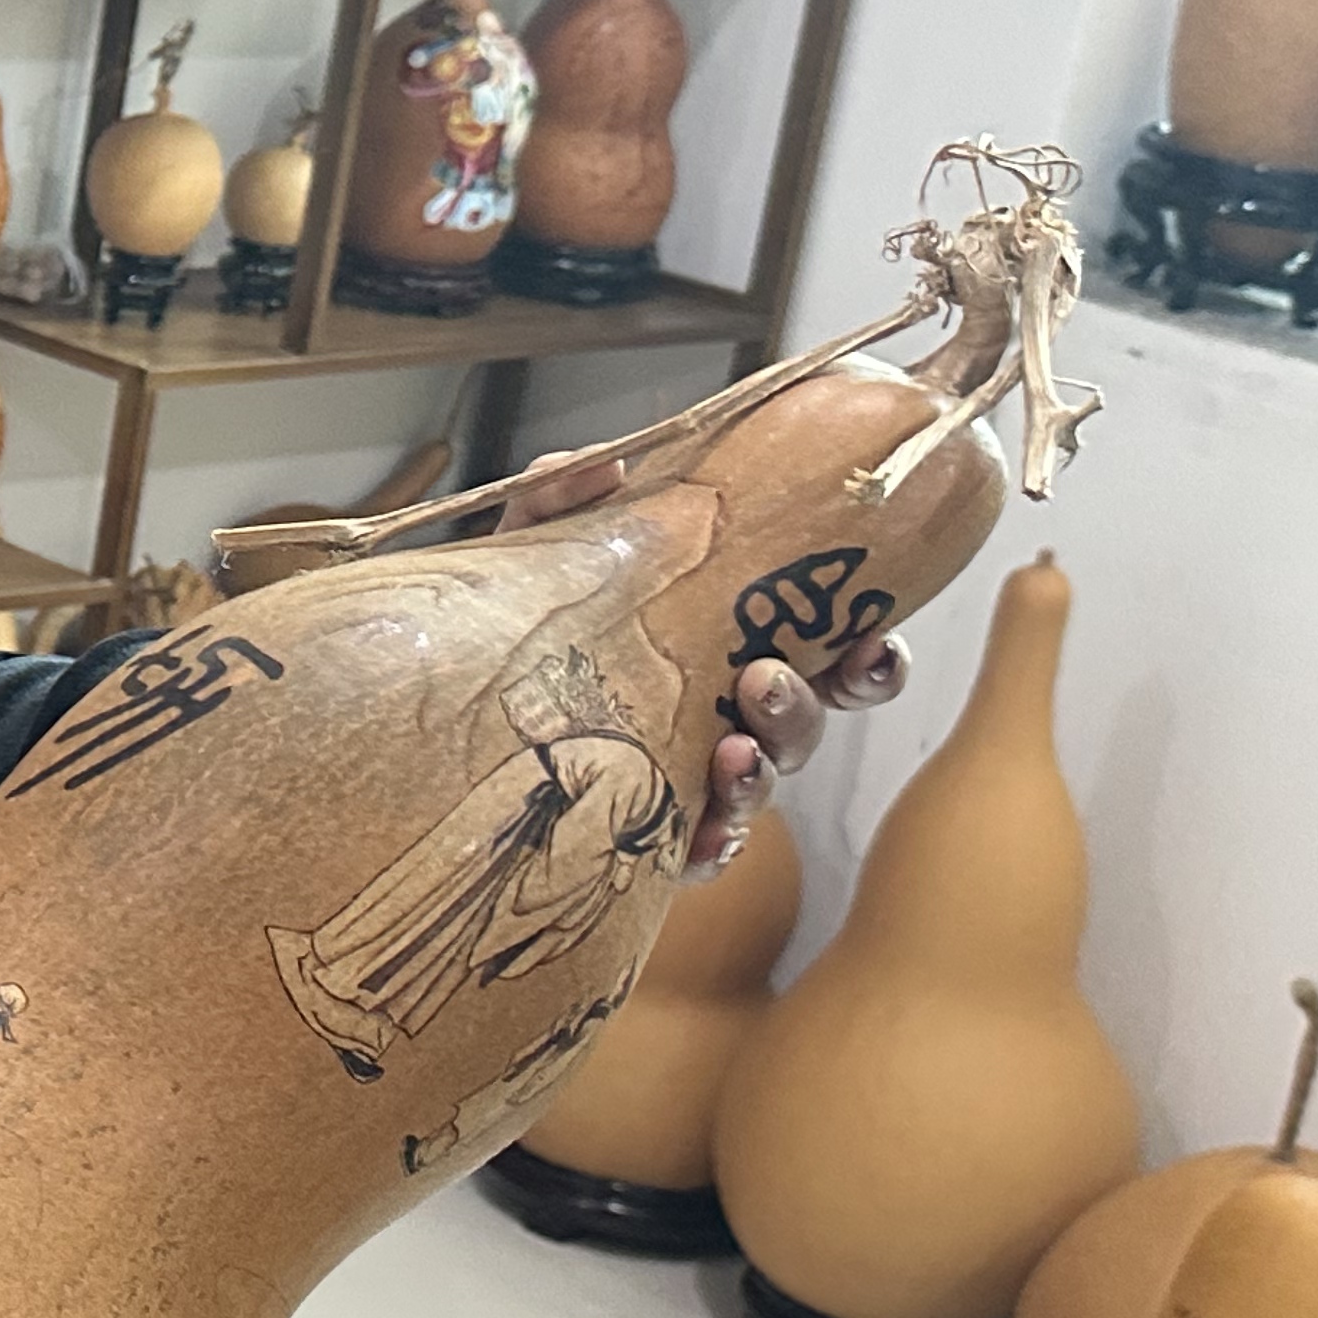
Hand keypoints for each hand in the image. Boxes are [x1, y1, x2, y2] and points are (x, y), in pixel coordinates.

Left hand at [498, 451, 909, 878]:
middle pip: (801, 724)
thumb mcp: (536, 548)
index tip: (872, 639)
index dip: (868, 658)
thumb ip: (561, 500)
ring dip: (759, 769)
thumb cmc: (521, 617)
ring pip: (757, 785)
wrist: (444, 685)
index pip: (829, 656)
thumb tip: (600, 466)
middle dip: (804, 707)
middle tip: (767, 678)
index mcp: (729, 646)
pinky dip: (707, 844)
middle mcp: (722, 714)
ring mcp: (688, 775)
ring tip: (732, 748)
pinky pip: (694, 852)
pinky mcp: (644, 831)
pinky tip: (700, 836)